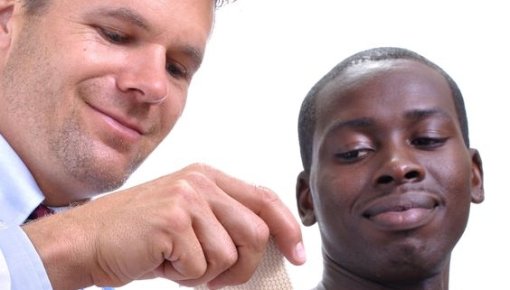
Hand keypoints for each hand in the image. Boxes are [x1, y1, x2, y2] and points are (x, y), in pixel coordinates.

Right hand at [23, 163, 304, 288]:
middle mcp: (201, 182)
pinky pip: (200, 266)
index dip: (287, 228)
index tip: (297, 254)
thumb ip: (225, 222)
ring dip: (207, 273)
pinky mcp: (173, 220)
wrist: (88, 239)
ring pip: (229, 254)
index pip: (265, 199)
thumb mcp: (189, 218)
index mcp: (209, 177)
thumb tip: (266, 245)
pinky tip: (163, 262)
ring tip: (178, 263)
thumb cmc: (141, 235)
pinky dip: (184, 276)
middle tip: (218, 278)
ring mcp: (187, 198)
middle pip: (256, 232)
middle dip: (244, 266)